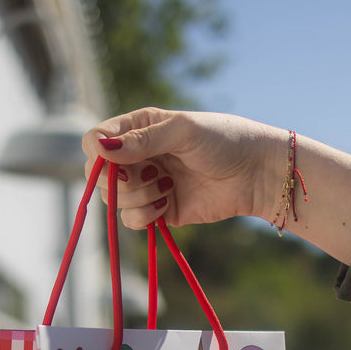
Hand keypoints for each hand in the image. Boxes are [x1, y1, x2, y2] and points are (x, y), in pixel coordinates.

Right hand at [82, 108, 282, 229]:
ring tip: (167, 186)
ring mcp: (146, 185)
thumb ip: (141, 140)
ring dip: (136, 198)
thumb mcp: (182, 131)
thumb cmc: (224, 140)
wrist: (255, 174)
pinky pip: (132, 221)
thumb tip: (101, 149)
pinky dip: (143, 216)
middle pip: (100, 176)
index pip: (95, 141)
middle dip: (120, 180)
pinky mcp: (158, 211)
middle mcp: (137, 156)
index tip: (116, 161)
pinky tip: (166, 204)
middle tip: (151, 174)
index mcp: (138, 128)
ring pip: (114, 200)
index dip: (98, 154)